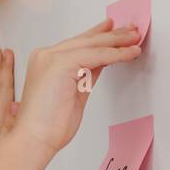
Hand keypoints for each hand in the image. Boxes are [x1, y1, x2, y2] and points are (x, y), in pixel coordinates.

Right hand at [9, 19, 141, 163]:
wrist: (33, 139)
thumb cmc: (48, 126)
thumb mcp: (74, 94)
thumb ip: (85, 76)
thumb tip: (101, 64)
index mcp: (46, 62)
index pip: (78, 44)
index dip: (99, 36)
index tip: (115, 30)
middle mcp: (47, 56)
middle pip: (86, 40)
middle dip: (112, 35)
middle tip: (131, 30)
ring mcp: (52, 57)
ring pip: (92, 44)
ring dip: (117, 41)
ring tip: (135, 39)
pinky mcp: (61, 64)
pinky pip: (96, 55)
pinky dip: (115, 54)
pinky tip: (129, 53)